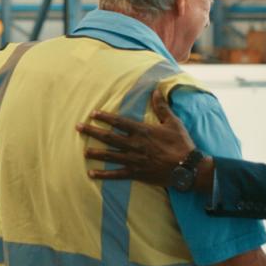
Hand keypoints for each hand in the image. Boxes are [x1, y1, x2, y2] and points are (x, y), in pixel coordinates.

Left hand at [76, 88, 194, 183]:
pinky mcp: (136, 173)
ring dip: (95, 152)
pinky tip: (91, 173)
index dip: (105, 117)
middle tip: (78, 128)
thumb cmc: (181, 144)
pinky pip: (116, 174)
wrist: (187, 168)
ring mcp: (134, 160)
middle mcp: (135, 145)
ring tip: (83, 150)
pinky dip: (103, 175)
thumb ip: (161, 107)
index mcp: (143, 131)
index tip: (93, 114)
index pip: (119, 122)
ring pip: (110, 155)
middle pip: (109, 137)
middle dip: (93, 132)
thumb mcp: (173, 122)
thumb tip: (156, 90)